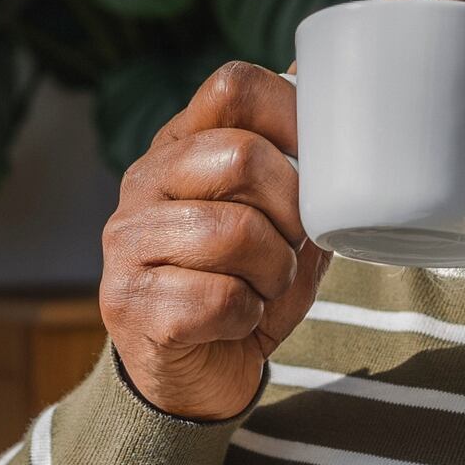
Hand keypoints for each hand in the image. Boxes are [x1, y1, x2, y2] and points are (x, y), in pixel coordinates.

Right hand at [100, 61, 330, 420]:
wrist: (195, 376)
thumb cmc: (245, 285)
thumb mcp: (281, 221)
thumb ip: (302, 167)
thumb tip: (337, 96)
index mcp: (181, 144)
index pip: (233, 88)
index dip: (292, 115)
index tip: (322, 161)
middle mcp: (144, 181)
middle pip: (241, 156)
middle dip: (292, 211)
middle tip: (292, 245)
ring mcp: (127, 241)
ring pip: (232, 232)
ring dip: (273, 272)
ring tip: (264, 288)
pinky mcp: (127, 302)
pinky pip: (218, 298)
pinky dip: (247, 316)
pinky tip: (235, 321)